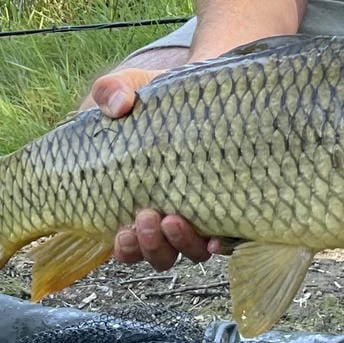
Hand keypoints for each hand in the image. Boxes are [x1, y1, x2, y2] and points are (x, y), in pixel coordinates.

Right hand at [78, 67, 230, 269]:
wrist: (205, 91)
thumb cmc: (158, 99)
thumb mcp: (129, 88)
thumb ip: (112, 91)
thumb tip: (116, 105)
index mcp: (138, 201)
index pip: (128, 243)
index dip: (126, 248)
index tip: (122, 231)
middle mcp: (169, 216)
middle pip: (159, 254)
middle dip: (150, 245)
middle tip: (147, 218)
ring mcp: (201, 213)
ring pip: (191, 251)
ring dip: (181, 244)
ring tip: (174, 219)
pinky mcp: (232, 206)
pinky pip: (228, 238)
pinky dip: (220, 243)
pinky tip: (216, 237)